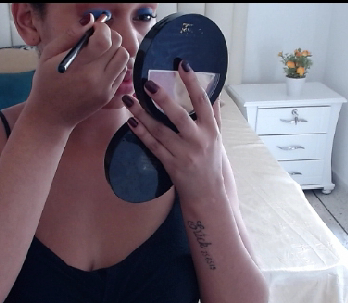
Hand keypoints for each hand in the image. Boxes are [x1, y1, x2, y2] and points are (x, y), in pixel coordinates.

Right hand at [24, 13, 129, 127]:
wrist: (51, 117)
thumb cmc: (46, 84)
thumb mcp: (48, 56)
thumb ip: (70, 36)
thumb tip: (90, 19)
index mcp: (80, 67)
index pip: (105, 39)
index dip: (102, 29)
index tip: (93, 29)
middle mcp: (97, 78)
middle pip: (118, 46)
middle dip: (109, 36)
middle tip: (95, 39)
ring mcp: (106, 88)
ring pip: (124, 57)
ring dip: (114, 50)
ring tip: (99, 53)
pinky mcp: (109, 95)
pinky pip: (122, 72)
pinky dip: (114, 64)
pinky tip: (100, 66)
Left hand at [122, 61, 224, 200]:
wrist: (208, 194)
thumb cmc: (212, 163)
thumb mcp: (218, 138)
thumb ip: (214, 115)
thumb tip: (216, 92)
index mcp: (211, 130)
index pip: (202, 101)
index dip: (193, 82)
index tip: (182, 64)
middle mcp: (198, 141)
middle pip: (178, 116)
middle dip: (162, 99)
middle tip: (147, 83)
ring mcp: (183, 154)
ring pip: (160, 131)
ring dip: (143, 114)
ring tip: (129, 99)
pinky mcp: (170, 165)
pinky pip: (153, 146)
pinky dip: (141, 133)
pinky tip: (131, 121)